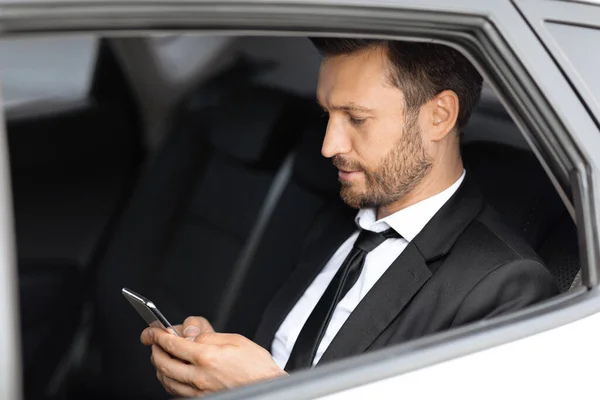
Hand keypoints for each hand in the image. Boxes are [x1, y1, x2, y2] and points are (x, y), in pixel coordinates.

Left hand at [141, 316, 286, 396]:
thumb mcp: (234, 339)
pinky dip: (168, 381)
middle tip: (154, 342)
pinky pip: (176, 392)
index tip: (153, 331)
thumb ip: (208, 336)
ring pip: (166, 380)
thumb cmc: (255, 365)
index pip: (172, 344)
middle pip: (163, 363)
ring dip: (159, 367)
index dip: (158, 336)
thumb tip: (191, 335)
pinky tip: (171, 375)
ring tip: (161, 357)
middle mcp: (200, 376)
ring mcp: (199, 390)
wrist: (266, 385)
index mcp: (207, 356)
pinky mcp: (202, 398)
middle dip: (154, 350)